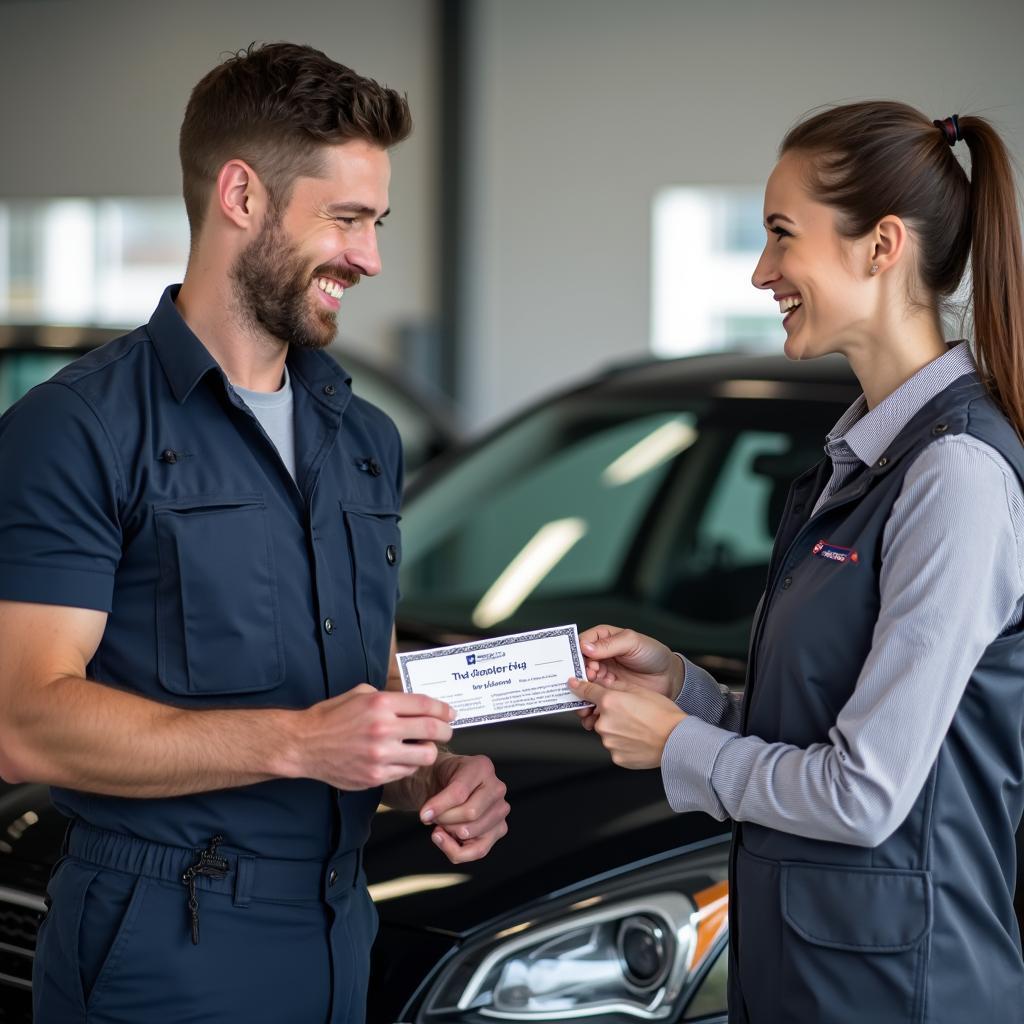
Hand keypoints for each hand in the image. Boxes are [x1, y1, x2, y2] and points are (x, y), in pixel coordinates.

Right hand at [295, 685, 454, 789]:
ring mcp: (380, 755)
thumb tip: (415, 703)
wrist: (304, 744)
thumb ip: (389, 697)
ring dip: (429, 750)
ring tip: (423, 747)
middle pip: (432, 730)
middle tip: (446, 731)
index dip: (443, 709)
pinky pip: (406, 771)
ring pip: (425, 756)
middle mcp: (383, 729)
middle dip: (445, 731)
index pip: (425, 705)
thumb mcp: (360, 694)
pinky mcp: (375, 776)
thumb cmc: (331, 717)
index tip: (450, 713)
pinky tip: (402, 758)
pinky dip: (409, 765)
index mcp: (380, 704)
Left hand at [419, 753, 508, 863]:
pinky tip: (446, 840)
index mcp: (482, 767)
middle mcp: (497, 787)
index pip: (460, 792)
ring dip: (449, 832)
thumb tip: (427, 816)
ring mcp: (501, 810)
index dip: (439, 806)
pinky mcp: (500, 829)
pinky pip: (478, 851)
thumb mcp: (434, 773)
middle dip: (445, 819)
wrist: (447, 784)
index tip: (423, 814)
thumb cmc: (443, 778)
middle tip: (434, 816)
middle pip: (470, 814)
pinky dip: (456, 851)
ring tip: (442, 824)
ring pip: (471, 832)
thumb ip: (433, 794)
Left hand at [568, 674, 684, 768]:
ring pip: (608, 732)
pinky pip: (616, 747)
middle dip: (611, 713)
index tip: (573, 684)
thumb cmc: (664, 715)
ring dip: (618, 729)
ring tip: (639, 729)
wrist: (677, 741)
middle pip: (599, 714)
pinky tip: (639, 740)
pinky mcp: (616, 757)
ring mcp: (609, 742)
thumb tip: (604, 684)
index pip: (586, 691)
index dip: (579, 687)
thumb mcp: (641, 690)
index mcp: (610, 702)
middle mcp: (605, 722)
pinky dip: (624, 744)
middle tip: (632, 714)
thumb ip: (618, 686)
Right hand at [575, 625, 682, 732]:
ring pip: (583, 684)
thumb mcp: (632, 642)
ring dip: (580, 693)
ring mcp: (602, 675)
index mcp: (602, 639)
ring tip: (585, 701)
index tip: (584, 664)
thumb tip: (586, 647)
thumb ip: (609, 644)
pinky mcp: (607, 692)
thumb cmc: (653, 654)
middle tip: (587, 682)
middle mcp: (599, 657)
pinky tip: (590, 711)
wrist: (669, 678)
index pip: (582, 644)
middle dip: (579, 676)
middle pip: (578, 666)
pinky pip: (592, 699)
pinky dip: (589, 706)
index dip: (579, 654)